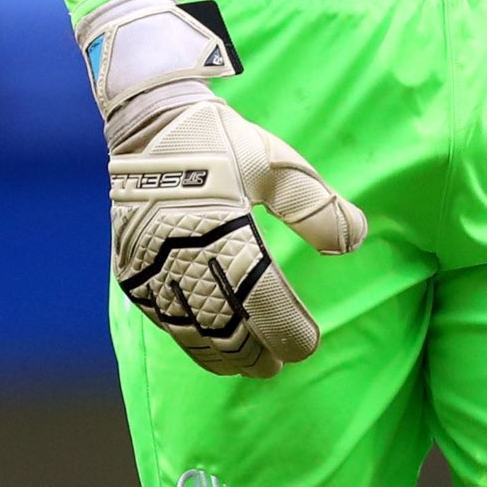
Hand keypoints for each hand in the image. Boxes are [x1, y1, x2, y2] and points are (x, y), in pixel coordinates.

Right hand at [79, 0, 366, 377]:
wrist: (148, 121)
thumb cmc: (220, 140)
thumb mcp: (277, 164)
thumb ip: (316, 206)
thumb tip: (355, 241)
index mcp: (225, 227)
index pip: (261, 298)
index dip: (287, 329)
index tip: (308, 344)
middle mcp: (184, 254)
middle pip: (225, 325)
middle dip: (255, 352)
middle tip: (280, 363)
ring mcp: (151, 266)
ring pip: (191, 330)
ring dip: (222, 354)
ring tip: (249, 365)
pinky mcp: (131, 269)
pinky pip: (162, 319)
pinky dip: (189, 339)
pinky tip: (207, 345)